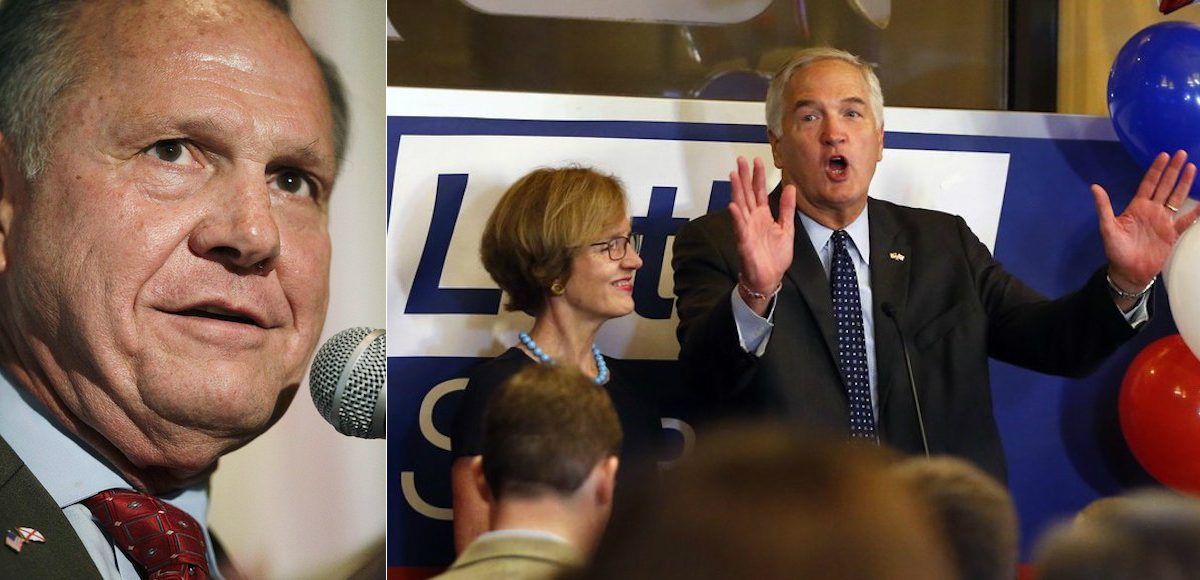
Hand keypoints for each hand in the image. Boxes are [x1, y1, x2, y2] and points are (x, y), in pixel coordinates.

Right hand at [729, 156, 795, 308]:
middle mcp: (753, 220)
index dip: (758, 176)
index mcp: (763, 216)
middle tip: (740, 160)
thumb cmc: (774, 257)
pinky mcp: (744, 242)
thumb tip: (791, 188)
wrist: (769, 278)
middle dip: (744, 177)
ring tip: (734, 175)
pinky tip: (733, 206)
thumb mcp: (786, 228)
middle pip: (747, 194)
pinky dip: (736, 217)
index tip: (757, 160)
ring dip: (736, 191)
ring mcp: (747, 229)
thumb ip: (787, 208)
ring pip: (740, 206)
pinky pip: (739, 228)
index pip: (759, 191)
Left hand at [1092, 150, 1199, 292]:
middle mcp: (1152, 210)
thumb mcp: (1107, 228)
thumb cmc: (1116, 250)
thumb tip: (1095, 186)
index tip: (1164, 155)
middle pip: (1165, 186)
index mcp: (1137, 207)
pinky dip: (1197, 212)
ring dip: (1184, 183)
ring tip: (1192, 167)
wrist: (1129, 271)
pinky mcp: (1172, 233)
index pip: (1149, 183)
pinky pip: (1187, 220)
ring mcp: (1164, 221)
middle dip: (1173, 170)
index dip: (1156, 170)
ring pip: (1177, 198)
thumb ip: (1104, 207)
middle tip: (1182, 153)